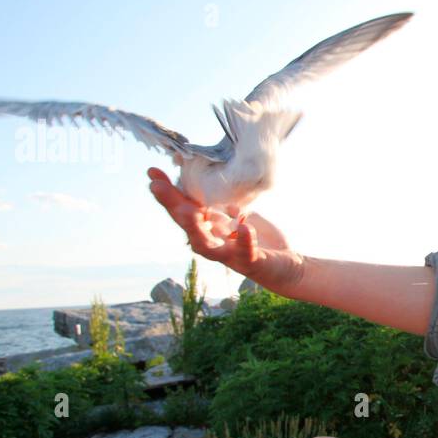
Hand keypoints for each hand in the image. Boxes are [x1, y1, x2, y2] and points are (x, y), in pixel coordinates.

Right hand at [147, 163, 298, 292]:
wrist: (285, 265)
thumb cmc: (257, 237)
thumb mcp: (236, 212)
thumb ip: (219, 199)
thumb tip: (203, 172)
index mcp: (208, 227)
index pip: (183, 208)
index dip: (167, 192)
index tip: (152, 172)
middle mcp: (213, 242)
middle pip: (187, 225)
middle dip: (172, 205)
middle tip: (157, 187)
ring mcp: (230, 254)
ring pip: (206, 245)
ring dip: (195, 228)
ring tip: (188, 210)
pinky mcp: (251, 261)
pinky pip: (246, 252)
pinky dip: (244, 240)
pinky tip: (244, 227)